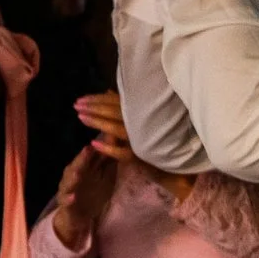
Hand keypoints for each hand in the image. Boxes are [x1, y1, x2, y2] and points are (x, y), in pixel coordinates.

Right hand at [49, 144, 116, 248]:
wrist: (79, 217)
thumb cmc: (92, 193)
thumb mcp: (105, 177)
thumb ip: (110, 162)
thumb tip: (119, 143)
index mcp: (84, 168)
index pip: (90, 155)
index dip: (96, 147)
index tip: (104, 137)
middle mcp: (74, 176)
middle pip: (78, 165)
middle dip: (82, 158)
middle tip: (88, 149)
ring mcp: (68, 189)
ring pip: (68, 181)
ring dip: (72, 177)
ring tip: (77, 173)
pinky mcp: (66, 205)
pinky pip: (66, 201)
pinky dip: (69, 199)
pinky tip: (72, 197)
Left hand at [75, 90, 192, 199]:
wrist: (182, 166)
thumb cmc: (162, 138)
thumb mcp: (145, 117)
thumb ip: (126, 105)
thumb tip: (107, 92)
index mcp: (147, 111)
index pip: (120, 101)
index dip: (100, 99)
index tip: (83, 98)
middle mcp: (147, 122)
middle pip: (117, 112)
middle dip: (95, 107)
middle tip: (76, 104)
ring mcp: (146, 139)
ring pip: (119, 128)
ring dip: (99, 122)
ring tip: (81, 117)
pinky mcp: (145, 156)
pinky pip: (124, 152)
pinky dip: (109, 147)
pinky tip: (94, 143)